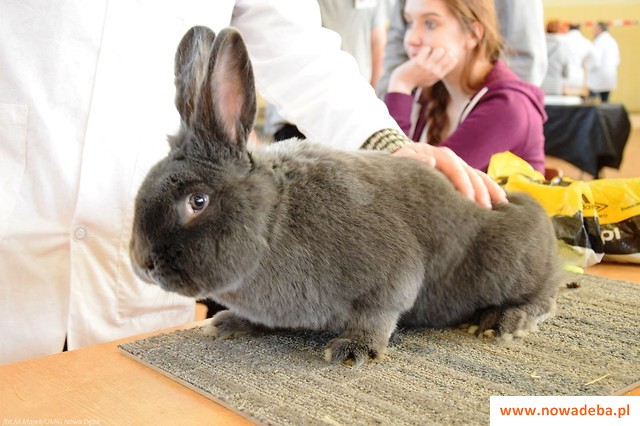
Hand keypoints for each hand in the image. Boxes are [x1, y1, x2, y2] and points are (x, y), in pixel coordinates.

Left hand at [388, 46, 457, 93]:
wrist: (402, 84)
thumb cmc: (416, 81)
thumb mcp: (430, 80)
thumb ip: (438, 73)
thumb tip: (447, 63)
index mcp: (439, 75)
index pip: (453, 61)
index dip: (449, 55)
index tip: (442, 56)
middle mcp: (435, 71)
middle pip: (448, 54)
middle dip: (442, 51)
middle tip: (433, 54)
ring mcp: (427, 66)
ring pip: (439, 50)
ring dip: (433, 49)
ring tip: (427, 53)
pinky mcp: (419, 62)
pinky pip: (426, 48)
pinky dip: (423, 49)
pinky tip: (419, 53)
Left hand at [392, 143, 507, 208]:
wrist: (401, 163)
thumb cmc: (400, 166)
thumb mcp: (401, 161)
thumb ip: (413, 161)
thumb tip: (431, 160)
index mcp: (438, 154)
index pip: (454, 167)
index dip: (463, 183)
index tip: (469, 200)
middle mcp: (452, 159)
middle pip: (470, 173)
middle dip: (480, 191)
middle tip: (485, 210)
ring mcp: (458, 168)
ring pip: (479, 177)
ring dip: (490, 191)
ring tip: (501, 206)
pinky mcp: (461, 178)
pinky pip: (480, 183)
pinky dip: (491, 191)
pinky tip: (501, 202)